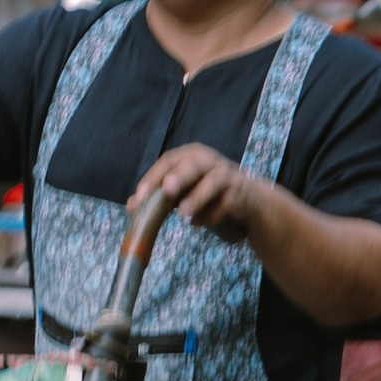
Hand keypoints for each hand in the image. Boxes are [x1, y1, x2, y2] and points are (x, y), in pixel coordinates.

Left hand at [136, 142, 269, 244]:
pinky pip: (227, 203)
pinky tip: (199, 223)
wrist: (249, 203)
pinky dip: (213, 215)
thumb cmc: (209, 195)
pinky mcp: (241, 194)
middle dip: (179, 176)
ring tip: (184, 214)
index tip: (139, 198)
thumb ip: (158, 197)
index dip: (153, 178)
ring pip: (214, 181)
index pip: (168, 162)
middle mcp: (209, 162)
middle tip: (167, 191)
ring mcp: (228, 176)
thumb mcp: (182, 194)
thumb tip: (131, 206)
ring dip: (198, 197)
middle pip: (193, 164)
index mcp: (190, 157)